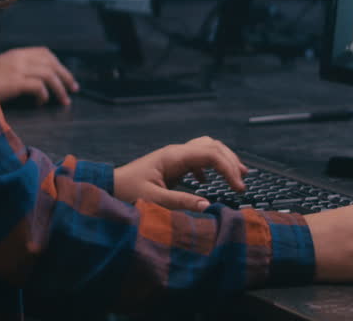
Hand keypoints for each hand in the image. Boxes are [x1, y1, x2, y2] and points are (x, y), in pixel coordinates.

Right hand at [0, 47, 77, 105]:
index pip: (44, 52)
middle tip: (74, 89)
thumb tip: (35, 81)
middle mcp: (19, 58)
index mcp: (16, 53)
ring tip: (64, 101)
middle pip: (51, 63)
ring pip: (49, 74)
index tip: (65, 76)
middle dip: (65, 76)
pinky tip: (40, 104)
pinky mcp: (14, 82)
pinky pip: (38, 87)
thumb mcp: (0, 69)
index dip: (58, 64)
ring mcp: (17, 69)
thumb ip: (16, 69)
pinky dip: (43, 96)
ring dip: (60, 89)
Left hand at [114, 136, 247, 211]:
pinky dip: (209, 167)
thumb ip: (181, 201)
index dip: (228, 169)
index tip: (239, 189)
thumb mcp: (153, 200)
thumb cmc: (126, 192)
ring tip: (238, 175)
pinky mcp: (172, 165)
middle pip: (212, 146)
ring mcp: (174, 157)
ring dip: (223, 160)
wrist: (109, 187)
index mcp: (174, 156)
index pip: (210, 154)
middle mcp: (176, 152)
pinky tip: (208, 182)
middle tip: (242, 182)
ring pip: (206, 149)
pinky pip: (197, 158)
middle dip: (230, 161)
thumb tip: (208, 206)